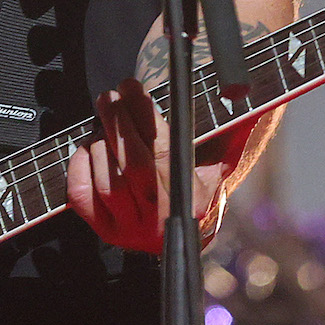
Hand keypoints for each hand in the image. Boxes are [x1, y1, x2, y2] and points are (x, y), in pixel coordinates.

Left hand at [66, 79, 228, 253]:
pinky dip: (80, 165)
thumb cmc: (195, 185)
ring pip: (108, 180)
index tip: (133, 89)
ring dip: (100, 143)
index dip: (144, 116)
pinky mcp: (105, 231)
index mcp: (191, 199)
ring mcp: (130, 229)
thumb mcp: (218, 161)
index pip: (164, 152)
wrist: (181, 235)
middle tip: (110, 96)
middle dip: (118, 123)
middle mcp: (161, 219)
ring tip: (104, 121)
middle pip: (134, 165)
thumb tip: (244, 95)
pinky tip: (88, 147)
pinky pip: (82, 195)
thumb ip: (232, 131)